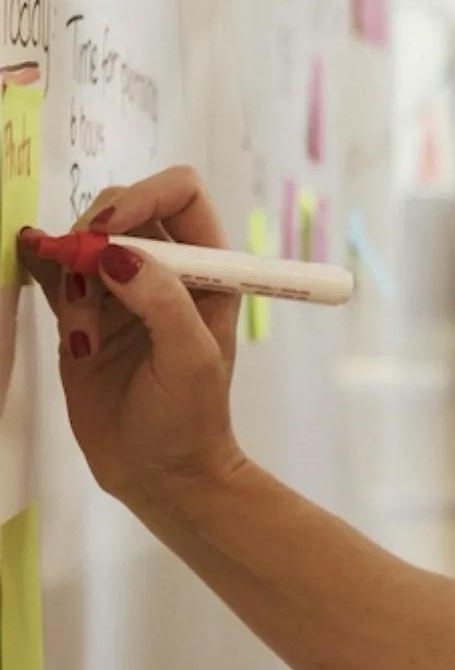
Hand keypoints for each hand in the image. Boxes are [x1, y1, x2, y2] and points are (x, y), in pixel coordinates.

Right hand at [22, 166, 242, 507]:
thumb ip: (161, 300)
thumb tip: (117, 252)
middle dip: (96, 233)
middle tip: (81, 279)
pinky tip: (30, 262)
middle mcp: (165, 269)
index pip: (180, 195)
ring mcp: (121, 290)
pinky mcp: (82, 315)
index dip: (143, 196)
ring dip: (71, 270)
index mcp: (208, 268)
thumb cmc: (190, 418)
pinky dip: (41, 266)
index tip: (108, 230)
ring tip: (81, 331)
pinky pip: (56, 273)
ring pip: (85, 241)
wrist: (158, 474)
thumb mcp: (190, 359)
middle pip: (124, 209)